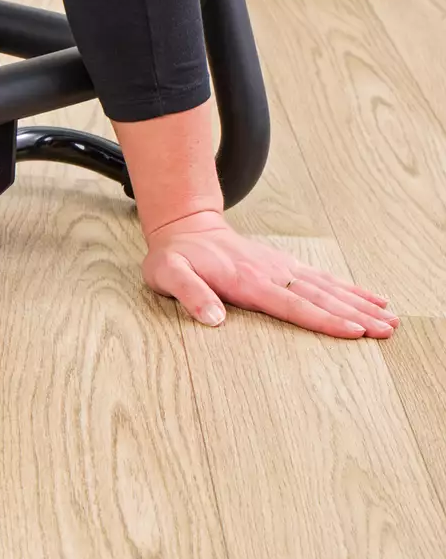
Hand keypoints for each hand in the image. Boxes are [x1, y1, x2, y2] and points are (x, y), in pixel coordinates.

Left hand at [142, 210, 396, 337]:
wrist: (185, 227)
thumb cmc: (174, 257)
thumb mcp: (167, 275)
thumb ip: (190, 295)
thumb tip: (214, 319)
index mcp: (246, 282)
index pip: (292, 305)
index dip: (324, 320)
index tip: (354, 331)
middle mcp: (270, 274)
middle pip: (320, 298)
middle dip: (356, 315)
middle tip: (387, 330)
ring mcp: (280, 268)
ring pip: (327, 287)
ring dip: (359, 303)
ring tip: (390, 318)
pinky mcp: (283, 265)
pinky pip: (321, 278)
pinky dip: (348, 289)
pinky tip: (370, 298)